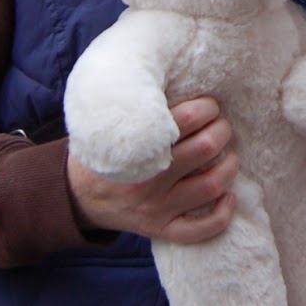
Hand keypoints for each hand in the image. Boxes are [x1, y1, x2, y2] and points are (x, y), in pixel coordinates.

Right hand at [65, 96, 238, 243]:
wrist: (76, 196)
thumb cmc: (106, 152)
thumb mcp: (114, 124)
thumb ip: (141, 108)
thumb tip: (178, 75)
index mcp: (139, 146)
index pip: (187, 119)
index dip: (207, 108)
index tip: (209, 106)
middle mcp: (150, 178)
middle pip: (205, 148)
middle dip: (222, 131)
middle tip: (221, 126)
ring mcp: (157, 207)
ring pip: (210, 185)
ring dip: (229, 166)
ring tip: (228, 156)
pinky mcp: (161, 229)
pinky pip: (198, 230)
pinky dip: (221, 215)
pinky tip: (228, 197)